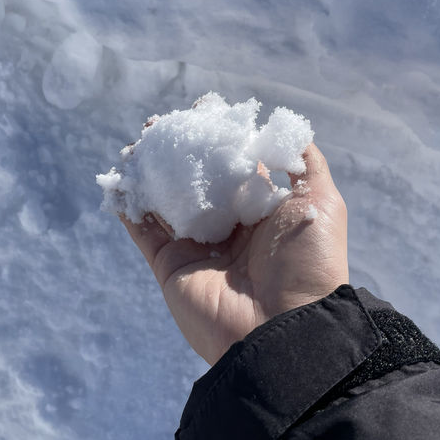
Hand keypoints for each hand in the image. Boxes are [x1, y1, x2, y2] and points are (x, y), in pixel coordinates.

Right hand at [120, 143, 348, 364]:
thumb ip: (304, 163)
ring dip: (146, 173)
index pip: (229, 165)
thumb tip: (286, 131)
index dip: (214, 138)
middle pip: (192, 179)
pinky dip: (128, 207)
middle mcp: (224, 226)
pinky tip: (119, 180)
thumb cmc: (307, 261)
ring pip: (163, 200)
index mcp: (257, 210)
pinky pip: (143, 231)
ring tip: (134, 147)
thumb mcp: (320, 202)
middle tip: (157, 125)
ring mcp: (195, 246)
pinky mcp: (170, 266)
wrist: (286, 328)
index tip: (200, 111)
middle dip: (175, 151)